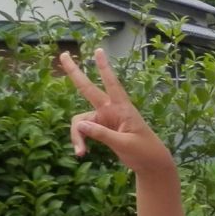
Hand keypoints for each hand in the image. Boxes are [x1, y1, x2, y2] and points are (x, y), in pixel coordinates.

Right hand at [61, 49, 173, 173]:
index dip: (104, 68)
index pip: (112, 84)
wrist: (151, 165)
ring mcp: (105, 119)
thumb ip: (102, 135)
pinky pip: (83, 131)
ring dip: (77, 136)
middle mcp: (111, 110)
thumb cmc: (144, 152)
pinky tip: (81, 153)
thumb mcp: (124, 144)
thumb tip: (80, 125)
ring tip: (80, 152)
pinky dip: (80, 140)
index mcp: (122, 109)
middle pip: (88, 89)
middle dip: (75, 73)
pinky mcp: (101, 129)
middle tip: (63, 54)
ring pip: (80, 121)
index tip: (99, 51)